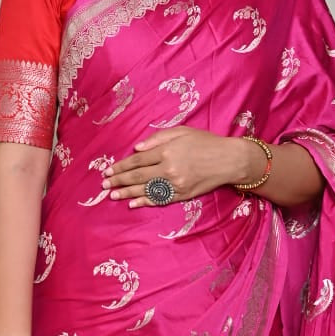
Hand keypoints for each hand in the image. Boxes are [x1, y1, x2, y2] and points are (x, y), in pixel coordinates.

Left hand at [104, 128, 254, 205]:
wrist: (229, 160)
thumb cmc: (205, 142)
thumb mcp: (182, 132)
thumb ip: (158, 138)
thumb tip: (137, 149)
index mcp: (167, 151)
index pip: (137, 160)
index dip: (121, 166)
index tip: (108, 171)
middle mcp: (169, 168)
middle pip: (138, 176)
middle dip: (119, 181)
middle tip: (105, 185)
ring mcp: (176, 184)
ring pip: (146, 190)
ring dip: (127, 193)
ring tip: (112, 196)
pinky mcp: (182, 195)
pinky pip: (160, 199)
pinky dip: (145, 202)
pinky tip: (133, 203)